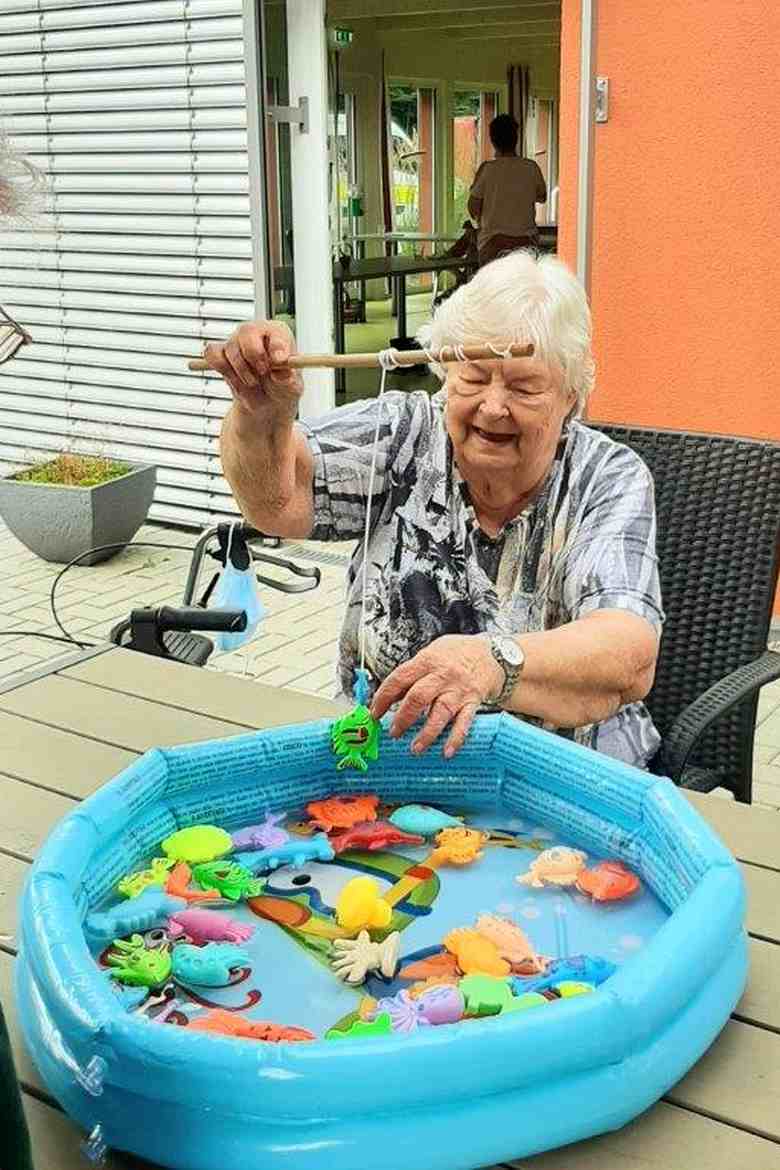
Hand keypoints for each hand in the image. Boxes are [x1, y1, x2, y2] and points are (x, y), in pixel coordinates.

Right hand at [205, 320, 302, 420]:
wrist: (266, 402)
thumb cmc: (282, 387)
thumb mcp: (291, 387)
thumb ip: (287, 378)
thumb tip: (281, 372)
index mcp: (279, 333)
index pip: (276, 332)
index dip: (277, 346)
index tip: (280, 361)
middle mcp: (256, 332)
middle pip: (247, 331)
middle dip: (254, 355)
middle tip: (262, 372)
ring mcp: (236, 341)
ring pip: (230, 348)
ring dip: (241, 371)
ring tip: (253, 383)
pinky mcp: (220, 353)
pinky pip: (213, 356)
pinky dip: (224, 371)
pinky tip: (237, 381)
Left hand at [371, 634, 503, 757]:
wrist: (492, 654)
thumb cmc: (457, 654)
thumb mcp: (430, 654)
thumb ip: (411, 674)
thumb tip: (389, 697)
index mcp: (427, 661)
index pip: (399, 679)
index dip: (383, 698)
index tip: (374, 713)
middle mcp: (442, 676)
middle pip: (418, 698)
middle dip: (402, 718)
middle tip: (393, 733)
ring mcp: (458, 690)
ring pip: (440, 712)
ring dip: (426, 733)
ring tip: (415, 748)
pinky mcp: (473, 702)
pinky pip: (464, 722)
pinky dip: (455, 738)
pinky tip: (447, 751)